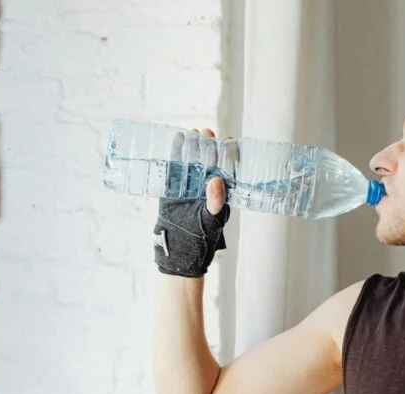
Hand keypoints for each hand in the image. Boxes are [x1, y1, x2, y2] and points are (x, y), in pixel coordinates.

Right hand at [153, 128, 232, 277]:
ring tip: (193, 132)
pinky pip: (176, 166)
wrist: (179, 248)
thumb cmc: (201, 236)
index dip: (230, 153)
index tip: (230, 140)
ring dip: (194, 145)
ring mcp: (190, 183)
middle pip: (210, 159)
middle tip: (208, 133)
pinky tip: (178, 138)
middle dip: (210, 145)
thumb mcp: (212, 219)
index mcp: (221, 191)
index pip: (228, 168)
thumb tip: (217, 179)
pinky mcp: (174, 185)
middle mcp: (207, 184)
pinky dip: (176, 152)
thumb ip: (215, 201)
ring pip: (193, 159)